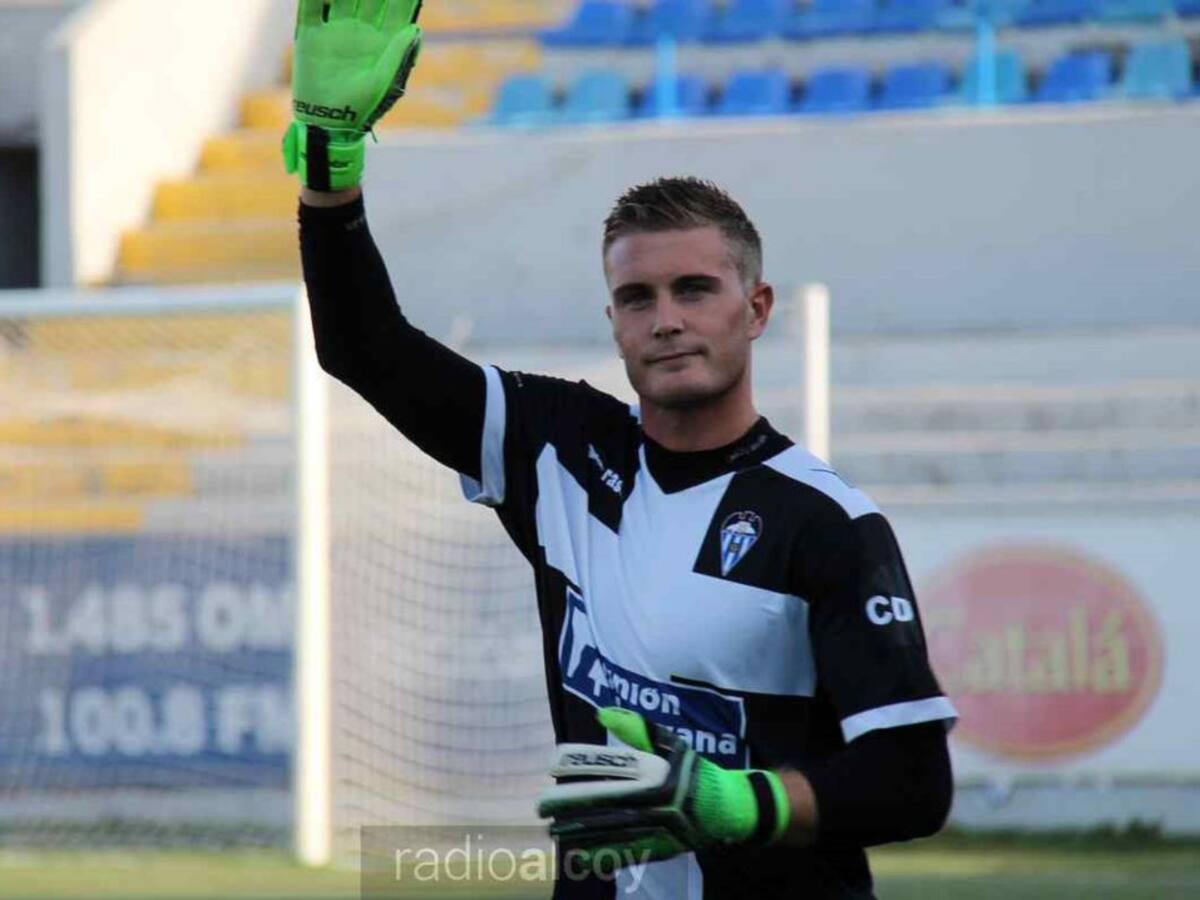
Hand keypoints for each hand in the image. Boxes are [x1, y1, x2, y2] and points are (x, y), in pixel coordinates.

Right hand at [283, 0, 422, 190]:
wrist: (329, 124)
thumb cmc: (363, 107)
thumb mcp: (385, 82)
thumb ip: (399, 54)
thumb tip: (415, 28)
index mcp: (383, 40)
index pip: (396, 7)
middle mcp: (361, 30)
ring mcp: (336, 30)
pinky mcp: (311, 36)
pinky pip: (311, 7)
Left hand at [536, 708, 790, 874]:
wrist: (727, 809)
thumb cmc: (693, 771)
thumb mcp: (670, 744)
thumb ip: (636, 729)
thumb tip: (601, 713)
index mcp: (654, 773)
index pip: (607, 769)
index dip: (578, 767)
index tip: (553, 766)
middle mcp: (653, 802)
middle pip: (601, 804)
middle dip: (568, 806)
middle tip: (542, 806)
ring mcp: (655, 828)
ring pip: (608, 832)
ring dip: (577, 832)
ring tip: (552, 830)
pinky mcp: (658, 848)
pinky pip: (624, 854)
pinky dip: (600, 855)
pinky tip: (578, 855)